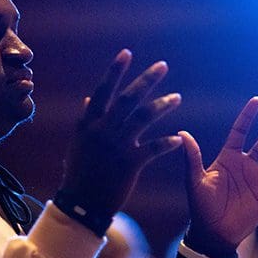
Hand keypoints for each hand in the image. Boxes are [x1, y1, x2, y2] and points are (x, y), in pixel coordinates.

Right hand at [58, 49, 183, 219]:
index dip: (115, 71)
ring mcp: (116, 146)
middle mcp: (102, 130)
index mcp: (89, 123)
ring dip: (162, 105)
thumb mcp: (78, 144)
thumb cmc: (79, 173)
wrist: (81, 204)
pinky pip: (153, 149)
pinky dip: (166, 143)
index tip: (126, 53)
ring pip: (142, 118)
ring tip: (177, 97)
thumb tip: (89, 99)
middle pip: (127, 98)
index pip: (103, 91)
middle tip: (163, 66)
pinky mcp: (129, 164)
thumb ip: (87, 120)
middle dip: (146, 80)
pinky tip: (179, 138)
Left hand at [181, 97, 257, 257]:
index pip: (240, 132)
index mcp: (228, 159)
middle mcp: (246, 166)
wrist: (212, 234)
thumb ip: (192, 157)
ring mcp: (257, 181)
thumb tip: (182, 133)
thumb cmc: (201, 207)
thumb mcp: (195, 181)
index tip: (256, 100)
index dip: (248, 116)